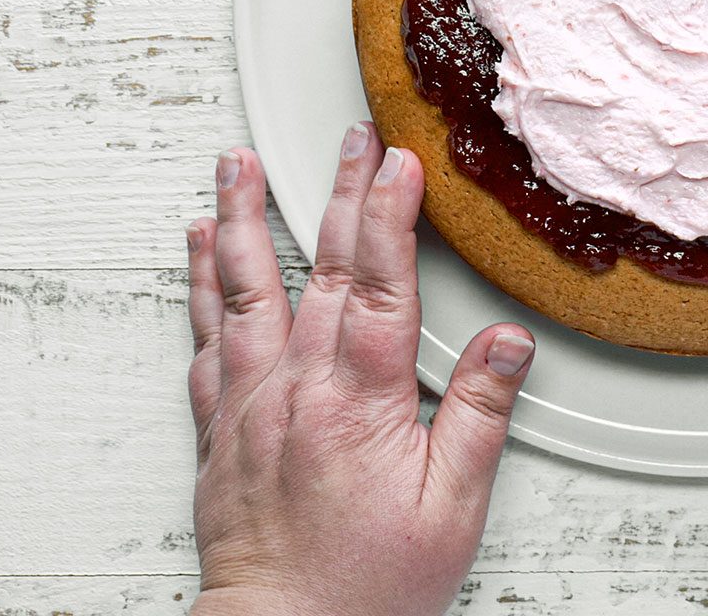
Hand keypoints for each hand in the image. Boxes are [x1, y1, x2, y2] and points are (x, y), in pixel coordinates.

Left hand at [184, 124, 536, 615]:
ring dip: (242, 218)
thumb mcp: (451, 508)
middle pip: (319, 266)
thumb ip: (478, 416)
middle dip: (338, 191)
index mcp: (357, 400)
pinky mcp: (220, 426)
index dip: (389, 214)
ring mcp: (250, 401)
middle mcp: (296, 388)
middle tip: (350, 136)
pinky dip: (201, 285)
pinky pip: (205, 338)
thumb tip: (508, 345)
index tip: (399, 161)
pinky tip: (200, 248)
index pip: (379, 282)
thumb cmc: (367, 586)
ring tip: (235, 162)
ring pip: (243, 288)